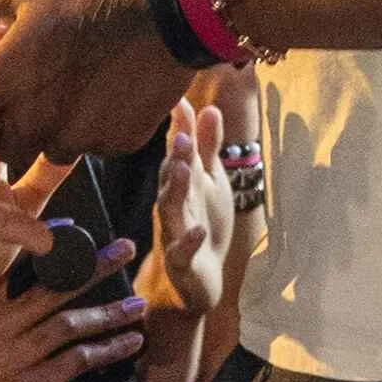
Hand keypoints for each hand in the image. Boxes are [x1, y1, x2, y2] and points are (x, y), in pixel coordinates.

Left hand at [0, 0, 186, 169]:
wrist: (169, 8)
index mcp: (1, 85)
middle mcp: (33, 122)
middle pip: (12, 152)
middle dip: (17, 133)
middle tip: (39, 97)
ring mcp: (78, 138)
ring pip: (55, 151)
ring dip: (58, 131)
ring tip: (78, 88)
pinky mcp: (116, 143)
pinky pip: (97, 145)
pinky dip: (98, 127)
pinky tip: (110, 90)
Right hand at [140, 97, 234, 317]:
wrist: (199, 278)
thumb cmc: (203, 224)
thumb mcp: (211, 182)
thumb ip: (208, 147)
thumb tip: (208, 107)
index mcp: (180, 184)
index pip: (178, 153)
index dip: (179, 129)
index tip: (180, 102)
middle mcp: (173, 205)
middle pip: (171, 179)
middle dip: (175, 157)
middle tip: (182, 135)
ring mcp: (175, 233)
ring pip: (171, 210)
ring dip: (175, 190)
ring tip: (183, 170)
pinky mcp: (183, 262)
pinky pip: (183, 251)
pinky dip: (190, 241)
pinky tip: (199, 230)